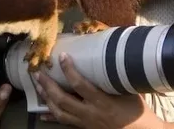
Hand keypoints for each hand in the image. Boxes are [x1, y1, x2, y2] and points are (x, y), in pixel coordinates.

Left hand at [34, 52, 165, 128]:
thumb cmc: (136, 110)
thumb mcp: (127, 90)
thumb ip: (114, 75)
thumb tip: (109, 53)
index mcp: (103, 102)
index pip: (81, 85)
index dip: (70, 70)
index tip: (62, 56)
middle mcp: (90, 113)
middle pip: (63, 100)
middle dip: (48, 86)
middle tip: (38, 72)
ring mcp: (85, 122)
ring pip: (60, 112)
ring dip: (46, 98)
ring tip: (37, 86)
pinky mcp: (83, 128)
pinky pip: (64, 123)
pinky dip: (51, 116)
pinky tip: (42, 113)